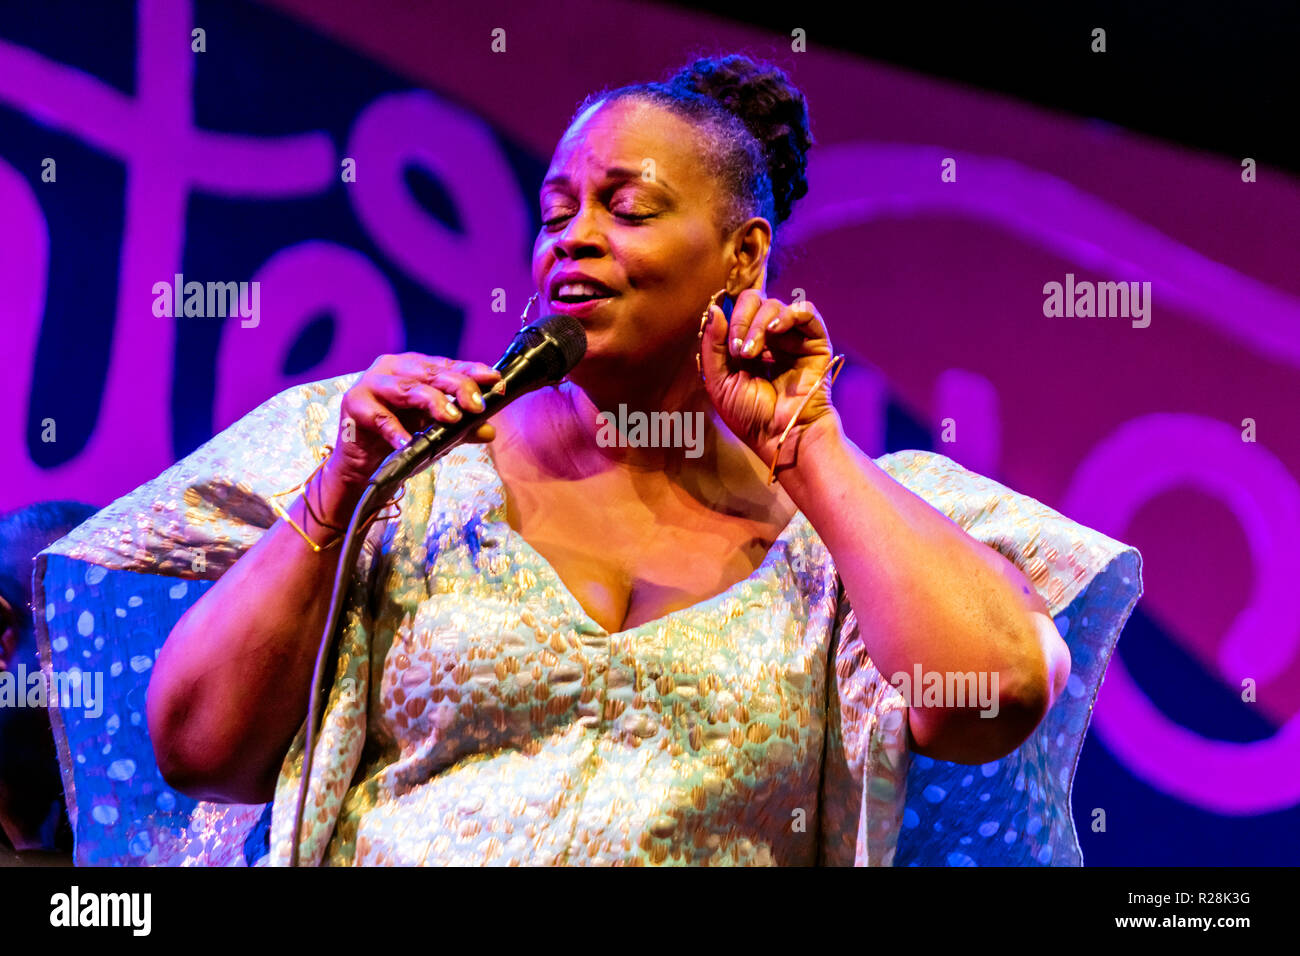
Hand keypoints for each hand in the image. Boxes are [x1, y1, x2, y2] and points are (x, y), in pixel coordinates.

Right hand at [321, 352, 500, 506]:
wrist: (363, 462)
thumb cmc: (400, 437)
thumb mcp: (435, 433)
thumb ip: (460, 429)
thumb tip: (488, 431)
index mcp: (415, 367)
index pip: (447, 365)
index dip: (472, 371)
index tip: (495, 381)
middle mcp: (393, 368)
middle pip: (430, 373)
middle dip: (457, 387)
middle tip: (477, 406)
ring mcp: (371, 382)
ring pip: (407, 389)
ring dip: (432, 402)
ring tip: (452, 418)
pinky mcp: (354, 403)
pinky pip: (379, 417)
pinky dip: (396, 430)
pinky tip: (408, 443)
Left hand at [699, 281, 838, 473]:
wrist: (781, 435)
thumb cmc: (750, 416)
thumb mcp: (719, 382)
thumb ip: (713, 346)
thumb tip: (715, 309)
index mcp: (748, 345)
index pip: (737, 311)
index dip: (729, 319)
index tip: (728, 348)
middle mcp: (771, 338)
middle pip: (755, 301)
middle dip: (741, 320)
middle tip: (740, 350)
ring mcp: (794, 339)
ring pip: (776, 305)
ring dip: (759, 324)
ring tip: (752, 352)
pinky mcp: (816, 342)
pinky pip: (806, 311)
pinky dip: (789, 313)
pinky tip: (775, 331)